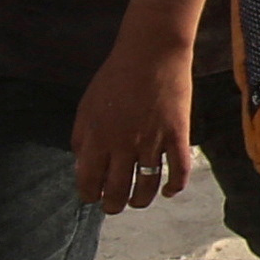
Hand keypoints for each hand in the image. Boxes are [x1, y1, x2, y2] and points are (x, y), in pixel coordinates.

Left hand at [72, 40, 197, 212]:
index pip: (88, 181)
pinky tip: (169, 191)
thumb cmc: (115, 77)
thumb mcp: (86, 106)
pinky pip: (178, 171)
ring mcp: (151, 141)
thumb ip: (81, 137)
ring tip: (138, 201)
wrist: (151, 53)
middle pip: (117, 190)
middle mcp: (122, 145)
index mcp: (96, 137)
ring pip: (147, 186)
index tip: (94, 197)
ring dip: (141, 200)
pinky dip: (174, 187)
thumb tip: (81, 165)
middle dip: (114, 205)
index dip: (90, 195)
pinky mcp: (177, 135)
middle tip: (115, 206)